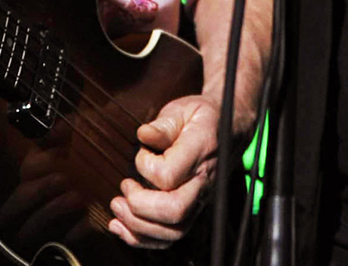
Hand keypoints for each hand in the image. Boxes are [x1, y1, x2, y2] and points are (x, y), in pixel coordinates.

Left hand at [109, 93, 218, 247]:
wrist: (228, 128)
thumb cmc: (201, 117)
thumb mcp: (184, 109)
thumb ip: (164, 124)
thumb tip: (143, 135)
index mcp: (200, 151)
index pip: (169, 175)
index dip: (145, 167)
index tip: (141, 153)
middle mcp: (202, 181)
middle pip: (173, 211)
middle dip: (139, 206)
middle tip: (124, 188)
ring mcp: (200, 200)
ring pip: (173, 231)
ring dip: (137, 226)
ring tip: (118, 207)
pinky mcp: (192, 211)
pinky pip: (171, 237)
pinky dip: (143, 238)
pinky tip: (122, 226)